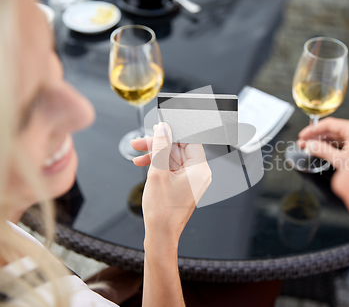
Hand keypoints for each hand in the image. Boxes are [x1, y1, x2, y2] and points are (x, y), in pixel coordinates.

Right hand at [131, 122, 211, 243]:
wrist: (161, 236)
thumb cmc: (162, 210)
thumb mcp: (158, 173)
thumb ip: (161, 147)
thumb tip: (163, 128)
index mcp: (200, 169)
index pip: (190, 139)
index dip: (173, 131)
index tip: (158, 125)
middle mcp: (200, 173)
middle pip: (179, 148)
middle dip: (158, 144)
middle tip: (139, 142)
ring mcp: (192, 180)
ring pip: (174, 157)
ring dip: (155, 154)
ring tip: (136, 154)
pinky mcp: (184, 185)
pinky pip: (172, 168)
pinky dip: (158, 165)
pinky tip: (142, 164)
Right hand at [297, 117, 348, 168]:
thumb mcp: (341, 160)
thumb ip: (323, 151)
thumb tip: (310, 145)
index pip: (329, 124)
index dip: (313, 129)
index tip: (303, 135)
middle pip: (332, 130)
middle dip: (316, 137)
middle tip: (303, 143)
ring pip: (337, 138)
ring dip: (322, 143)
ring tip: (309, 148)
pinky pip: (342, 144)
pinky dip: (331, 147)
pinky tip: (322, 152)